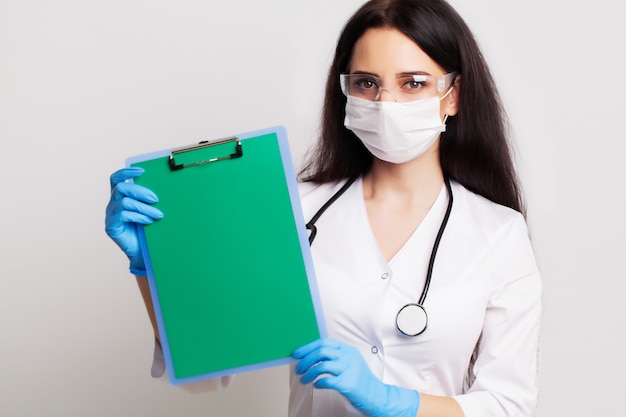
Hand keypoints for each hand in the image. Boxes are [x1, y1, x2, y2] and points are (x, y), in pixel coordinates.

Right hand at [105, 167, 163, 275]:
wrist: (142, 253)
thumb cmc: (147, 230)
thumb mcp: (148, 211)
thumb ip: (149, 199)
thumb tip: (165, 187)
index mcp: (119, 197)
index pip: (115, 179)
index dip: (126, 172)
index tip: (142, 170)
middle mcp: (112, 205)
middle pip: (120, 188)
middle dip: (140, 191)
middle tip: (156, 200)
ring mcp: (110, 216)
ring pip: (124, 202)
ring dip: (144, 207)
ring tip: (158, 215)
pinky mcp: (111, 227)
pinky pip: (123, 215)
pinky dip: (139, 216)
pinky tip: (149, 222)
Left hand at [293, 338, 419, 416]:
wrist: (375, 394)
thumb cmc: (359, 379)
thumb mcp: (349, 361)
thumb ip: (334, 356)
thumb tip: (310, 355)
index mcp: (347, 350)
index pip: (324, 342)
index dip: (308, 347)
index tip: (297, 353)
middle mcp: (348, 357)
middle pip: (321, 352)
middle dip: (305, 360)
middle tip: (298, 369)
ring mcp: (349, 369)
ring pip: (322, 366)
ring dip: (309, 373)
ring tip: (304, 380)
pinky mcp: (348, 383)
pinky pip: (327, 380)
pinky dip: (318, 383)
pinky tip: (316, 385)